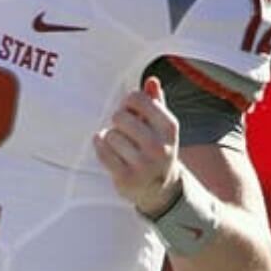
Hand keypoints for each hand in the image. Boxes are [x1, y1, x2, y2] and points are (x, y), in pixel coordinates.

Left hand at [93, 75, 182, 216]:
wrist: (160, 189)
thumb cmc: (157, 149)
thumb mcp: (162, 127)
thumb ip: (156, 102)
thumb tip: (151, 81)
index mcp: (169, 128)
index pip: (138, 99)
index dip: (127, 103)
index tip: (129, 111)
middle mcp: (159, 147)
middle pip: (120, 117)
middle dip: (118, 121)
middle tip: (123, 130)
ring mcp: (143, 165)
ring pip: (110, 135)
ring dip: (110, 137)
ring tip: (120, 145)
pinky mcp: (126, 178)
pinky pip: (102, 152)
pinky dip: (101, 147)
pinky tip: (108, 149)